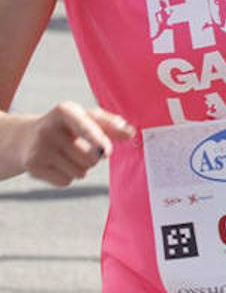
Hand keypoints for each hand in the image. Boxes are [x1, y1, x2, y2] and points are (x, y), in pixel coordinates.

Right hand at [20, 103, 134, 186]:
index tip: (106, 151)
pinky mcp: (32, 168)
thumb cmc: (69, 126)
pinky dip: (68, 177)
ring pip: (80, 172)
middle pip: (91, 157)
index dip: (97, 139)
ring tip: (68, 155)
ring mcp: (38, 149)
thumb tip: (130, 133)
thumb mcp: (87, 118)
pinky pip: (67, 181)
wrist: (27, 138)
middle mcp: (48, 129)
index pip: (84, 127)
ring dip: (82, 168)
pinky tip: (58, 164)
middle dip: (95, 157)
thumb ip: (111, 125)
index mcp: (65, 111)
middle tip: (82, 147)